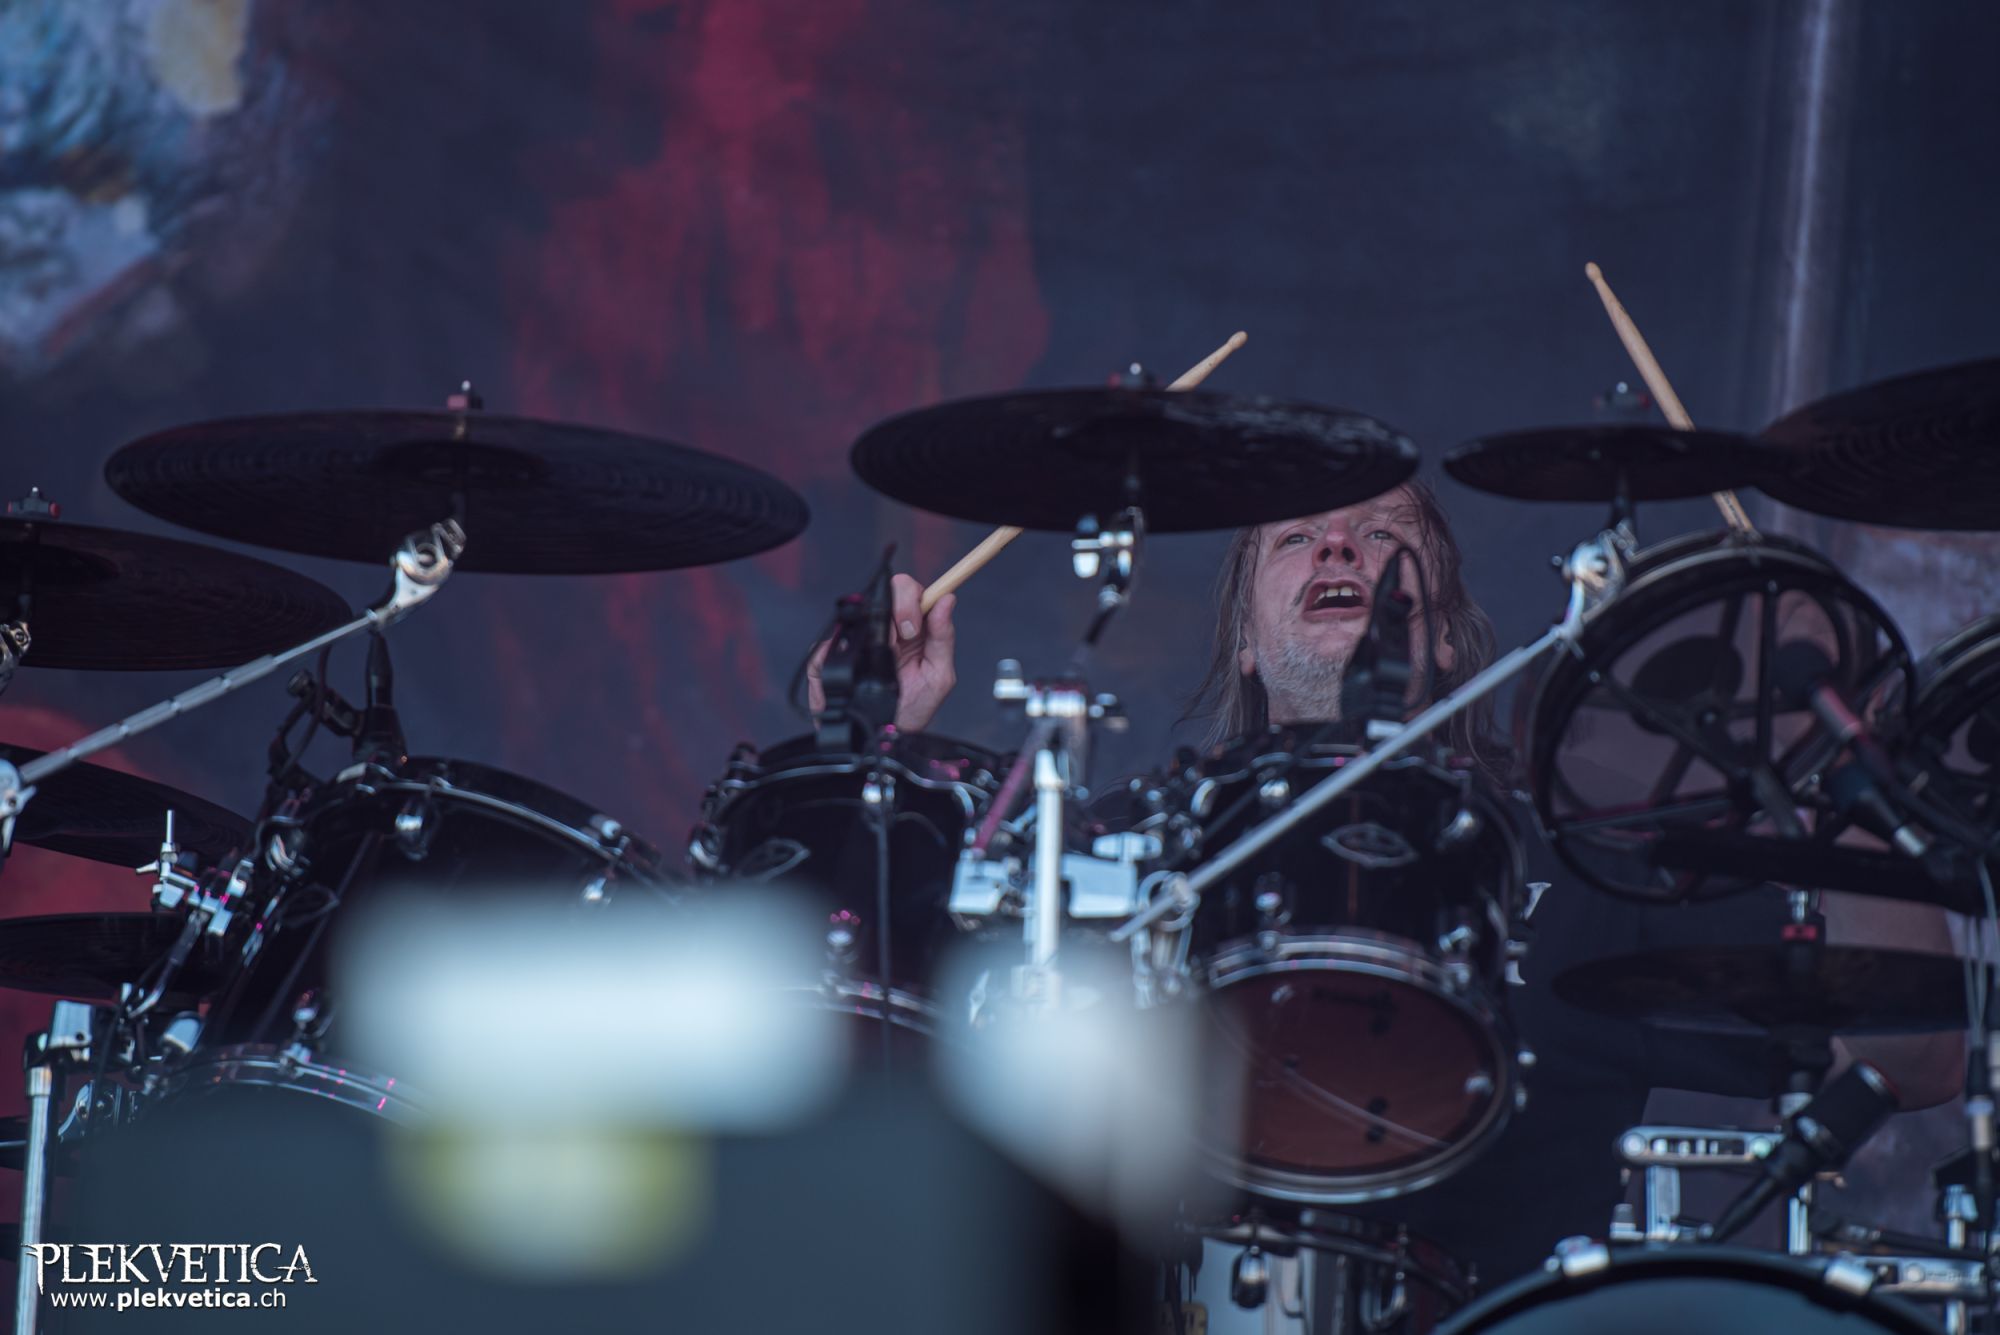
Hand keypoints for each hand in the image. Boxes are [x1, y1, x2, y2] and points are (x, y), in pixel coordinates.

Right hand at [806, 573, 956, 732]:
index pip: (913, 592)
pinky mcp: (829, 653)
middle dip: (900, 607)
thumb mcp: (938, 676)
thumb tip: (948, 600)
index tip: (915, 626)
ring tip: (886, 656)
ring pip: (860, 608)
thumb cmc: (910, 708)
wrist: (880, 736)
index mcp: (913, 628)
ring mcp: (855, 637)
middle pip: (889, 590)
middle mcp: (884, 628)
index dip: (914, 599)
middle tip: (905, 636)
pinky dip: (843, 648)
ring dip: (875, 627)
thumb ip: (944, 638)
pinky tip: (858, 666)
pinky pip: (831, 640)